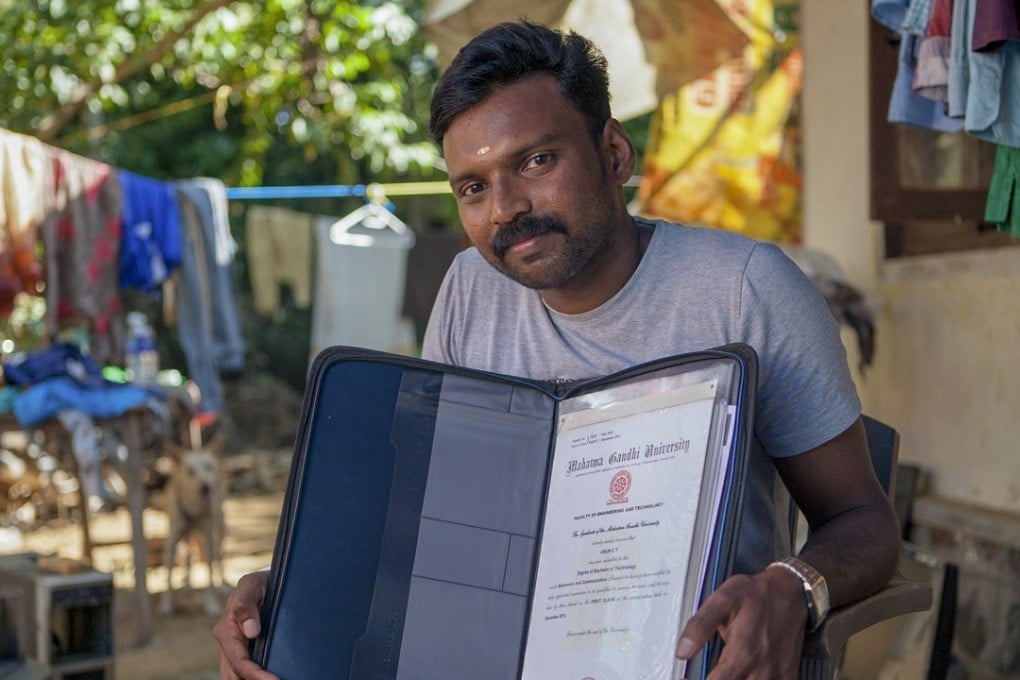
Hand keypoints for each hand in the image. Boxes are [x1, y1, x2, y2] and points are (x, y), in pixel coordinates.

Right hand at [214, 570, 277, 679]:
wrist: (267, 582)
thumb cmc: (259, 582)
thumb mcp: (252, 584)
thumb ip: (245, 604)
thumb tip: (251, 631)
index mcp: (226, 630)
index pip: (240, 662)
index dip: (256, 674)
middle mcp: (228, 644)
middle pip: (235, 675)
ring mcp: (237, 650)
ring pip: (237, 677)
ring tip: (274, 679)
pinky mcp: (248, 652)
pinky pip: (246, 672)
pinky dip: (255, 677)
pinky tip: (270, 676)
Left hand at [676, 567, 806, 678]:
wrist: (790, 592)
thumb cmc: (754, 595)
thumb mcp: (722, 600)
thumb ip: (700, 626)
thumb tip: (682, 652)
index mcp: (743, 655)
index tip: (684, 679)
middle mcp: (762, 671)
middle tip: (706, 672)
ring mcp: (777, 676)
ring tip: (721, 672)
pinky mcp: (787, 676)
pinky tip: (743, 674)